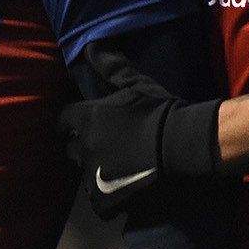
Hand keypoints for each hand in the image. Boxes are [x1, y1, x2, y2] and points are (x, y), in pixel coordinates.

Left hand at [59, 49, 219, 215]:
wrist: (184, 144)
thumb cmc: (160, 111)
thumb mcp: (135, 85)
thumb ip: (110, 67)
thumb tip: (90, 46)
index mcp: (86, 119)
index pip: (64, 121)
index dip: (72, 123)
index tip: (79, 126)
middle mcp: (84, 146)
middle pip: (73, 149)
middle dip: (85, 147)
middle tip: (107, 148)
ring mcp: (93, 175)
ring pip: (86, 175)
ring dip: (97, 172)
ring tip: (120, 170)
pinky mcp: (104, 200)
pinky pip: (98, 202)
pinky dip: (109, 199)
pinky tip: (125, 192)